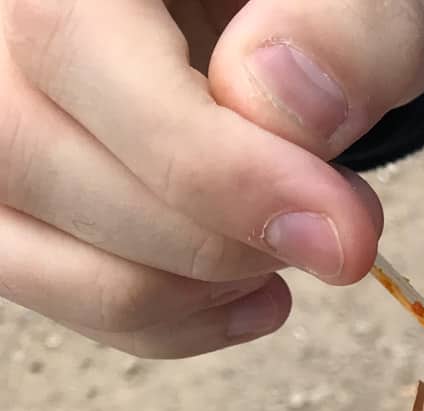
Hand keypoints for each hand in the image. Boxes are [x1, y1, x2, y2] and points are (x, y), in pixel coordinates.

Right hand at [0, 0, 423, 356]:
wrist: (299, 30)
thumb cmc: (324, 7)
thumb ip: (342, 28)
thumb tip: (283, 105)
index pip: (70, 47)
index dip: (209, 164)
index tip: (338, 227)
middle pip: (33, 159)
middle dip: (213, 236)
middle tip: (340, 227)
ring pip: (27, 250)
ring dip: (191, 289)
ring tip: (299, 248)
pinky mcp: (15, 205)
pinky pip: (55, 290)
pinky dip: (174, 318)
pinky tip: (260, 291)